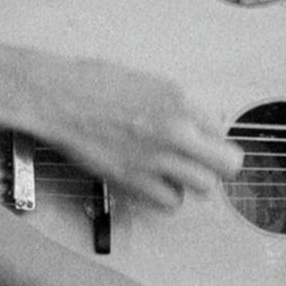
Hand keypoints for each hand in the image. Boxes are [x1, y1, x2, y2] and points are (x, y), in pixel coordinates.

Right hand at [30, 58, 241, 210]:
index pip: (223, 132)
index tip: (204, 144)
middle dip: (217, 166)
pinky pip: (171, 202)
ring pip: (203, 187)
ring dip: (191, 181)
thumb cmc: (94, 84)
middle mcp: (175, 130)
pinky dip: (165, 196)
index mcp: (180, 100)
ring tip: (173, 171)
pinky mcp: (133, 179)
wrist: (57, 97)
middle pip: (227, 166)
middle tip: (202, 163)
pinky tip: (152, 182)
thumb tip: (201, 123)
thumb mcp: (149, 83)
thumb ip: (179, 105)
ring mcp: (155, 157)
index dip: (213, 140)